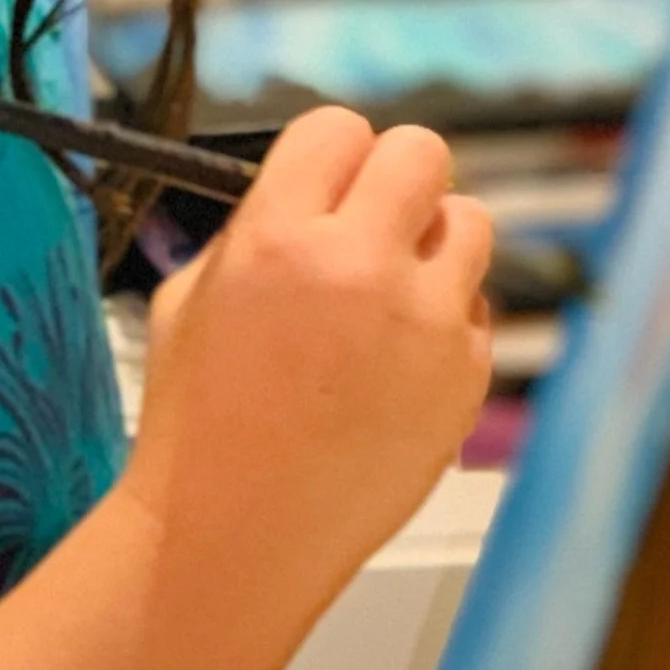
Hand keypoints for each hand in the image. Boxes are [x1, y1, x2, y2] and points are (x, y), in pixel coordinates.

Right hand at [124, 107, 492, 664]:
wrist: (234, 541)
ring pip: (470, 222)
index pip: (339, 128)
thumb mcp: (192, 298)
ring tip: (390, 294)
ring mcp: (426, 326)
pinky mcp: (466, 379)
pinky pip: (478, 311)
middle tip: (374, 221)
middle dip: (395, 180)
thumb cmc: (201, 426)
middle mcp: (362, 268)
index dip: (332, 155)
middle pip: (422, 153)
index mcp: (279, 238)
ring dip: (433, 244)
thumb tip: (318, 189)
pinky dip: (446, 324)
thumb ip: (259, 228)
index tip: (330, 179)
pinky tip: (395, 367)